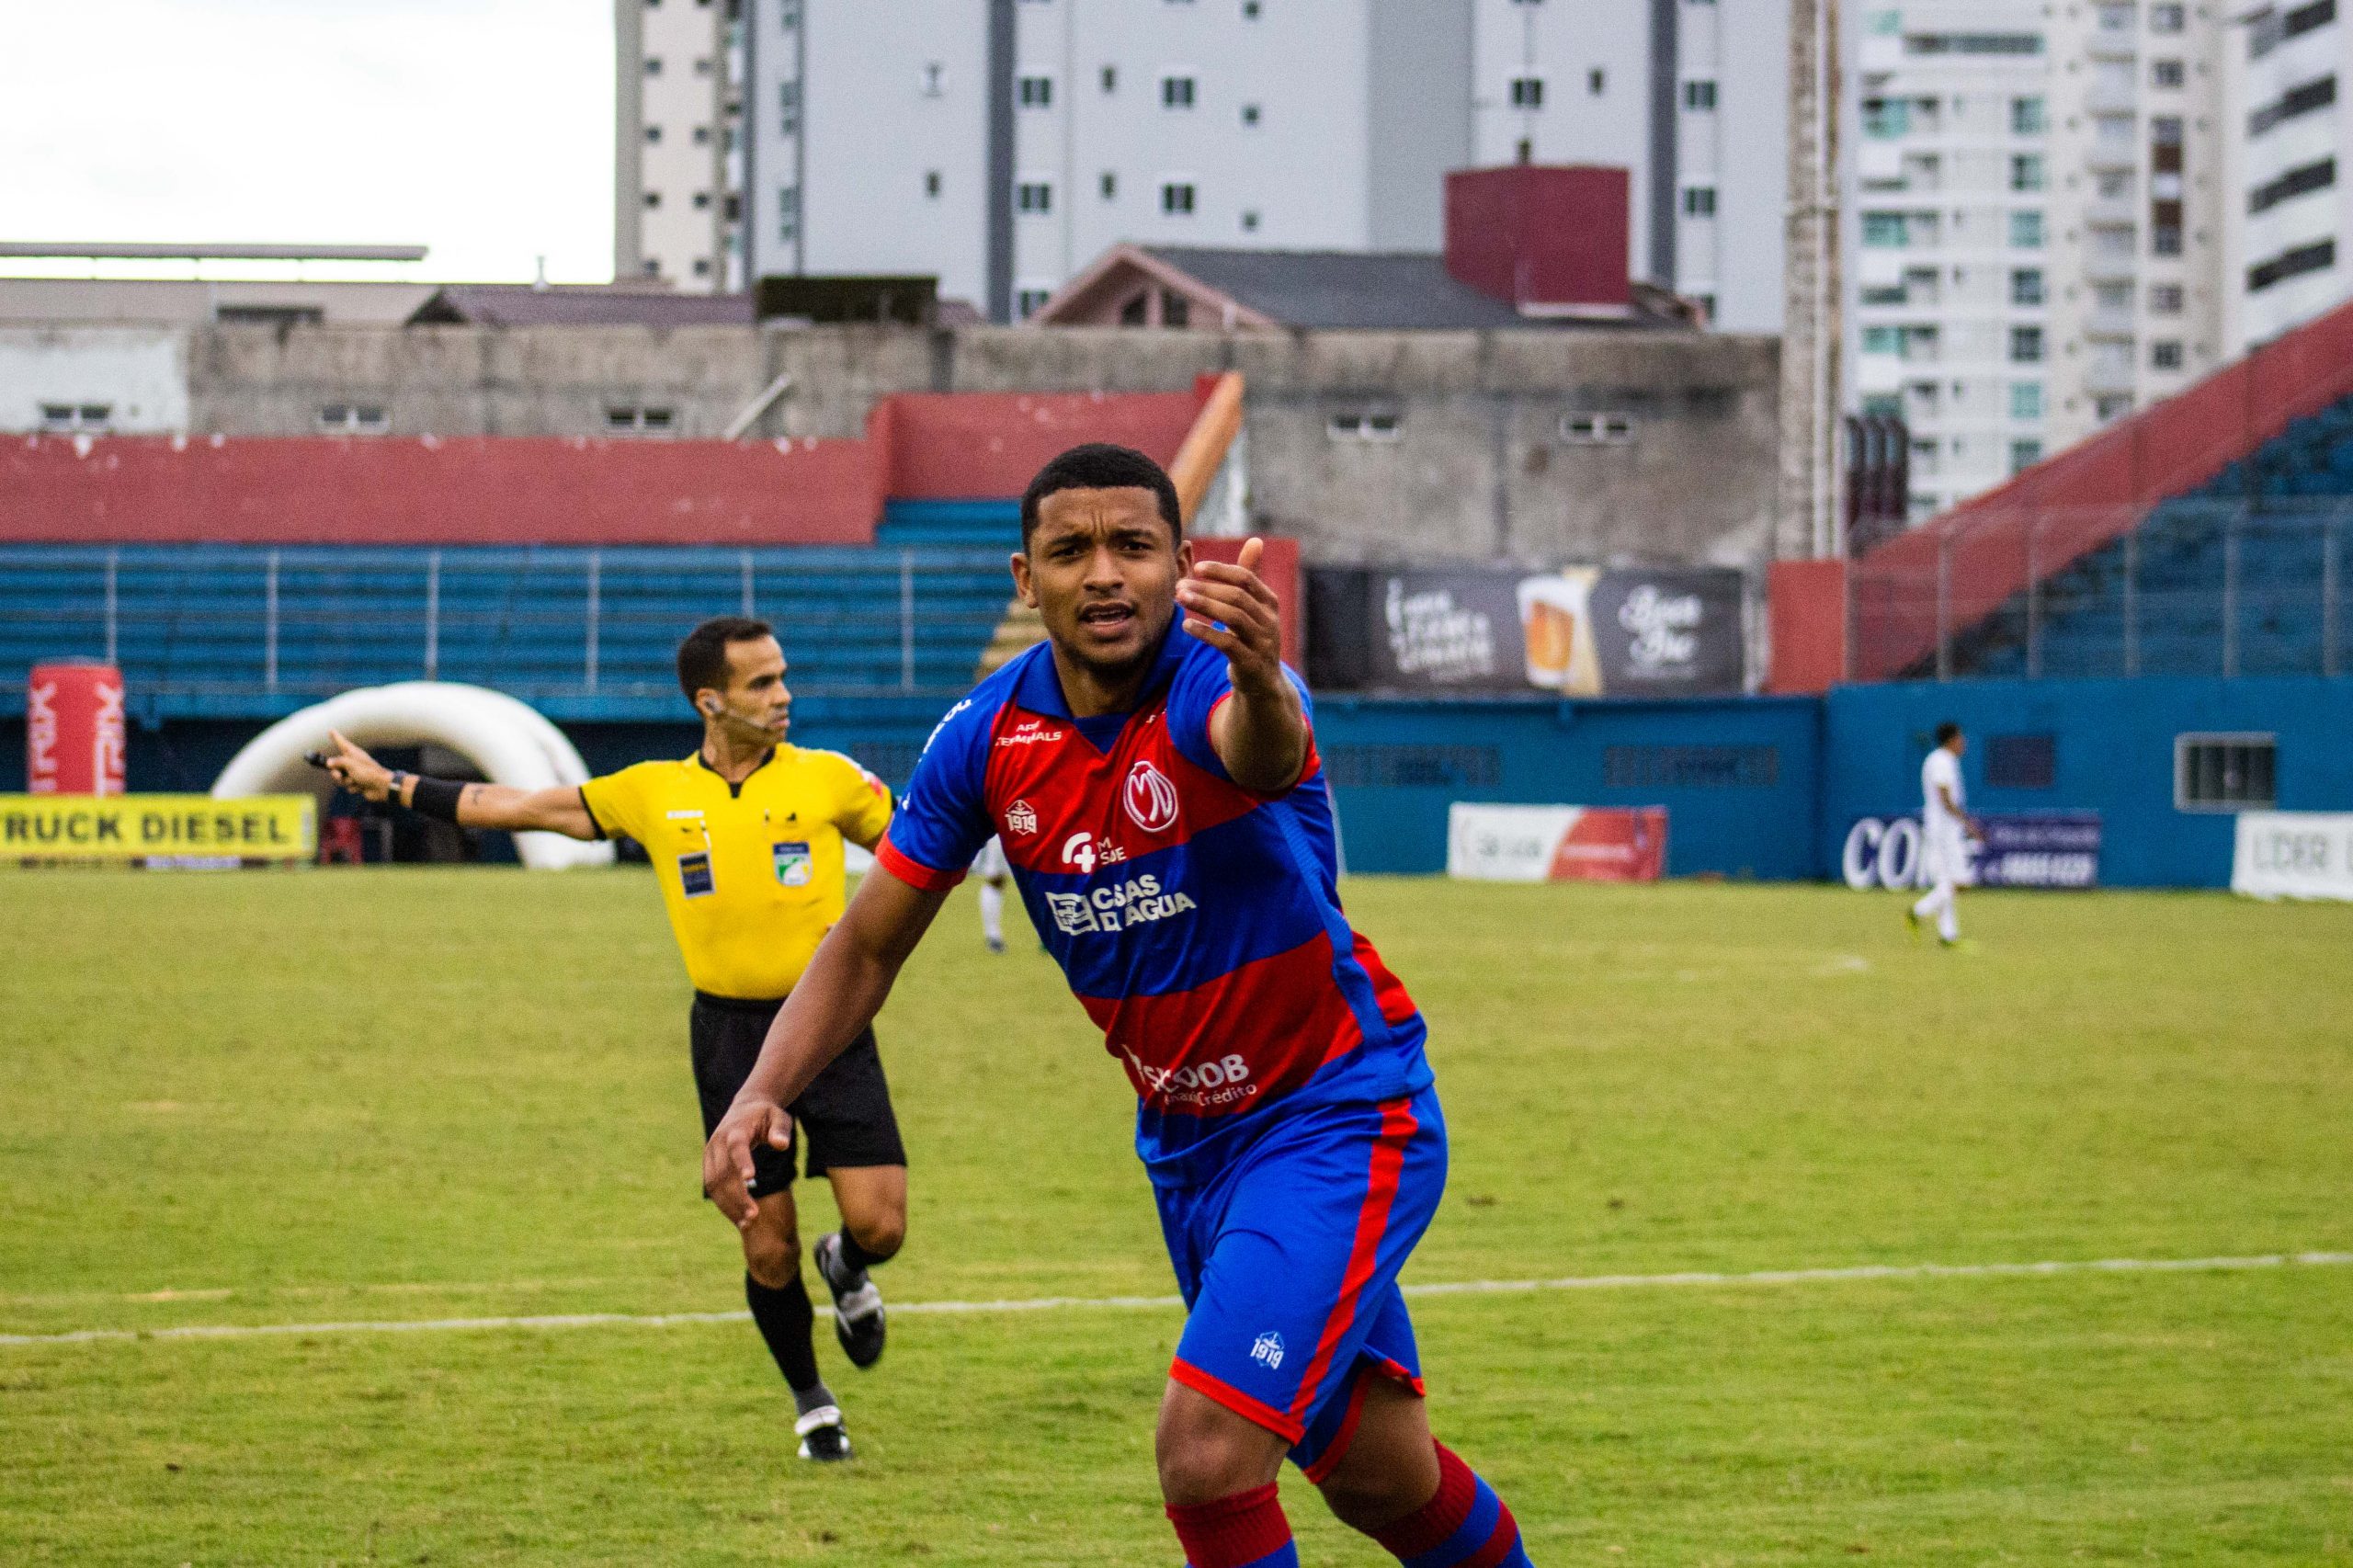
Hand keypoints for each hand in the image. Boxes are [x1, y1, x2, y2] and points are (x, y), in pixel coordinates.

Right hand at [321, 729, 396, 802]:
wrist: (382, 787)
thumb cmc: (368, 772)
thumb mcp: (350, 765)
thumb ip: (338, 762)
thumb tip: (328, 763)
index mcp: (353, 753)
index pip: (342, 743)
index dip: (336, 737)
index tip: (331, 730)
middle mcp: (353, 762)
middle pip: (336, 766)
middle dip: (336, 773)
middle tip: (338, 775)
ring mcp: (355, 773)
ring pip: (341, 778)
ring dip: (345, 782)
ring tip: (354, 781)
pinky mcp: (358, 783)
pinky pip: (348, 786)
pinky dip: (353, 787)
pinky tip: (362, 787)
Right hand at [702, 1099, 794, 1228]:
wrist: (745, 1108)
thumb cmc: (766, 1115)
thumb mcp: (779, 1117)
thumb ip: (780, 1130)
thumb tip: (781, 1145)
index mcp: (736, 1129)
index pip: (737, 1146)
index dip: (742, 1161)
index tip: (751, 1179)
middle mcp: (718, 1142)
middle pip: (724, 1172)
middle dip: (737, 1196)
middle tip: (754, 1216)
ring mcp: (710, 1154)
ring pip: (713, 1184)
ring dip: (728, 1205)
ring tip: (747, 1223)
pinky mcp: (709, 1165)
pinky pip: (713, 1188)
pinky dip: (724, 1204)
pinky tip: (739, 1219)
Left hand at [1176, 537, 1283, 693]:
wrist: (1262, 683)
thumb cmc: (1252, 637)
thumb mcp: (1254, 608)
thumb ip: (1249, 576)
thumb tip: (1255, 540)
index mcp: (1269, 603)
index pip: (1246, 579)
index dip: (1222, 571)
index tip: (1197, 567)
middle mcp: (1270, 621)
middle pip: (1237, 597)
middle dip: (1207, 589)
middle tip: (1180, 586)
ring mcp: (1263, 643)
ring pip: (1233, 618)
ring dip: (1204, 606)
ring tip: (1180, 599)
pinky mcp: (1251, 663)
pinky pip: (1228, 644)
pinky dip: (1206, 632)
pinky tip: (1186, 626)